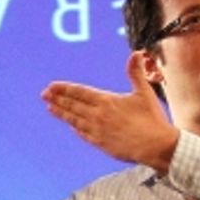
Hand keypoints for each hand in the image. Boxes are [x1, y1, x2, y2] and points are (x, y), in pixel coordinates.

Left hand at [41, 51, 178, 172]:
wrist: (156, 146)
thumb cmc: (152, 119)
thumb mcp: (144, 92)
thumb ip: (135, 73)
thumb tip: (136, 53)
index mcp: (107, 101)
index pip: (80, 92)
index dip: (65, 88)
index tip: (51, 86)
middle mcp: (98, 115)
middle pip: (73, 105)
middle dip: (57, 99)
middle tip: (43, 94)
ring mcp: (98, 131)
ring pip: (75, 120)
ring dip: (61, 113)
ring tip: (50, 108)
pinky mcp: (101, 144)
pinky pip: (83, 134)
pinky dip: (75, 128)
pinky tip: (70, 125)